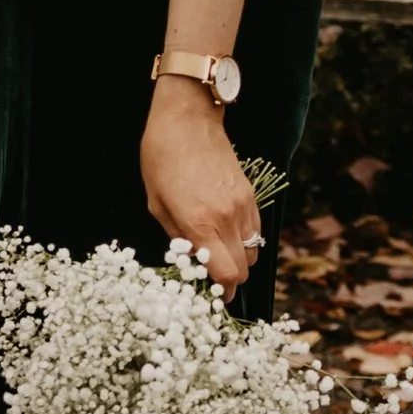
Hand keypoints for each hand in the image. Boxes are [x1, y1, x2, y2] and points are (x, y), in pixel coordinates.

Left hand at [140, 81, 264, 299]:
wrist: (188, 118)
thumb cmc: (161, 157)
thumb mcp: (156, 202)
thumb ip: (177, 236)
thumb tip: (192, 260)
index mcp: (200, 222)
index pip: (227, 274)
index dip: (222, 291)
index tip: (213, 294)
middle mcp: (228, 217)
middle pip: (244, 269)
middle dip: (230, 280)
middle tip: (214, 279)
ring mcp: (243, 205)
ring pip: (254, 251)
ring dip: (239, 259)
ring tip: (218, 252)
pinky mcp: (251, 194)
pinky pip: (256, 230)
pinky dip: (245, 239)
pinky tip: (226, 231)